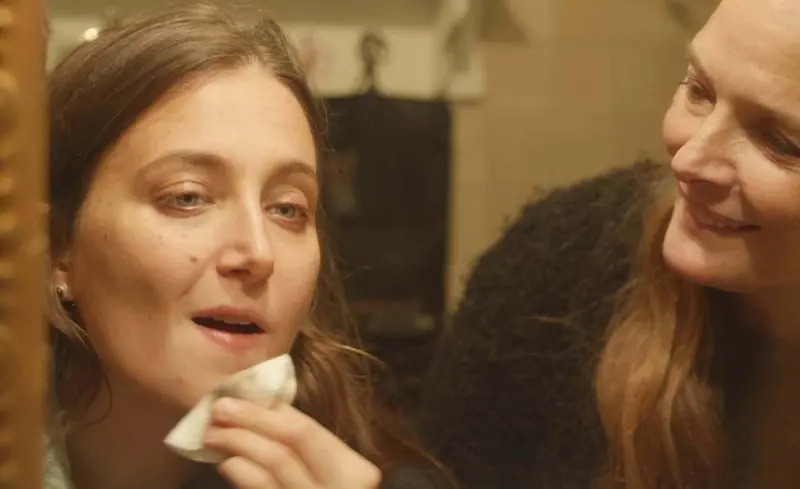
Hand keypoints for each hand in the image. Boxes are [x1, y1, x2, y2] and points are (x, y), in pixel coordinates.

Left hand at [203, 398, 381, 488]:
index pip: (306, 431)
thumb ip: (310, 453)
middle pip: (289, 444)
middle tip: (219, 409)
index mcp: (356, 474)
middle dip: (250, 421)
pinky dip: (242, 473)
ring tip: (213, 435)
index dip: (268, 411)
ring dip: (237, 445)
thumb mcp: (332, 478)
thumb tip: (266, 411)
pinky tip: (229, 464)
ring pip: (272, 468)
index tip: (240, 397)